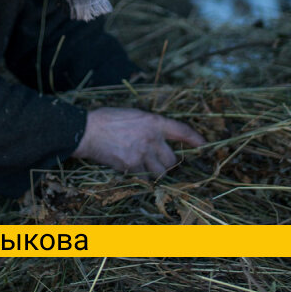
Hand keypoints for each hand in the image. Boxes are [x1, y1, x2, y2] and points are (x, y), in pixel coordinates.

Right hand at [72, 107, 204, 175]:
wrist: (88, 130)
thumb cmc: (105, 119)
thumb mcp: (131, 114)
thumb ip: (147, 125)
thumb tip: (155, 136)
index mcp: (152, 121)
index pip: (181, 130)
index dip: (194, 138)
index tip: (203, 144)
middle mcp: (151, 138)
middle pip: (172, 159)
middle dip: (167, 163)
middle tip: (159, 162)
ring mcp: (142, 153)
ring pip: (160, 172)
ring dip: (154, 172)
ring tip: (144, 166)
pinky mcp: (132, 166)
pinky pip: (143, 177)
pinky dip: (139, 176)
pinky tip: (130, 168)